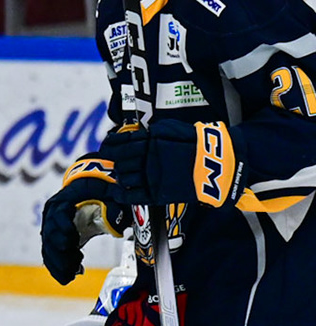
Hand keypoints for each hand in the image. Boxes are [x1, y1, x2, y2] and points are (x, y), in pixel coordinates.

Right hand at [39, 157, 130, 284]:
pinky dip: (57, 267)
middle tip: (74, 266)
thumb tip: (116, 227)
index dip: (62, 227)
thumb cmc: (101, 190)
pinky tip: (69, 276)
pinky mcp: (55, 237)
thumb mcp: (110, 194)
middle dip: (60, 254)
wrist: (90, 188)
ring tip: (71, 276)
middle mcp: (52, 214)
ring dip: (58, 264)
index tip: (73, 239)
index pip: (57, 214)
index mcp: (64, 200)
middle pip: (49, 235)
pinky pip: (50, 254)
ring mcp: (52, 227)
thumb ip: (114, 207)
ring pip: (48, 248)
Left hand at [99, 120, 239, 209]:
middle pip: (120, 162)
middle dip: (116, 162)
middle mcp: (147, 159)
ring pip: (124, 178)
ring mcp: (151, 178)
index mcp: (149, 141)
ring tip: (122, 175)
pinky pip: (132, 196)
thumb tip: (136, 134)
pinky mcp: (158, 194)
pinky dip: (122, 195)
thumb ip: (152, 132)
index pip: (119, 144)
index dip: (110, 146)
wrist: (218, 163)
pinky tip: (119, 192)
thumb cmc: (197, 143)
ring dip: (120, 176)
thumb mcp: (172, 129)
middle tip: (116, 162)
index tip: (106, 147)